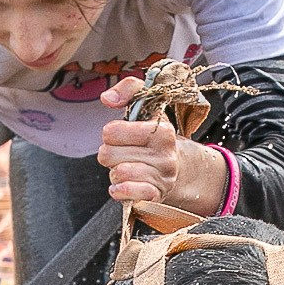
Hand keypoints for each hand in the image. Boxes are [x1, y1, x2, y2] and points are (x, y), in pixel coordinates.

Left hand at [98, 75, 229, 214]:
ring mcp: (162, 177)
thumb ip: (128, 89)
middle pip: (107, 154)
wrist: (176, 166)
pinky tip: (121, 186)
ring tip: (127, 167)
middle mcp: (165, 155)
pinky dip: (119, 190)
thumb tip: (107, 98)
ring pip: (117, 174)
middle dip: (110, 154)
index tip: (122, 135)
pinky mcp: (156, 195)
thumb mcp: (147, 104)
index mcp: (162, 131)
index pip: (111, 132)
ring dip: (115, 172)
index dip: (110, 134)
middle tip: (124, 153)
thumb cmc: (153, 135)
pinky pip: (129, 193)